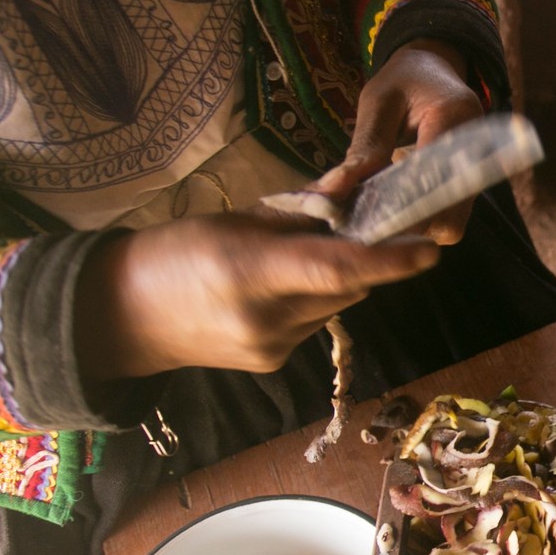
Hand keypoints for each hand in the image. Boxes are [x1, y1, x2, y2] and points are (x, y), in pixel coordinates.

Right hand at [76, 213, 439, 380]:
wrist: (124, 318)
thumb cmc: (175, 251)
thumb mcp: (236, 218)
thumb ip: (300, 211)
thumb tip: (356, 190)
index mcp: (251, 271)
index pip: (336, 268)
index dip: (389, 260)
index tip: (430, 250)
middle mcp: (268, 317)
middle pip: (346, 285)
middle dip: (362, 255)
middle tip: (362, 225)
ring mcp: (272, 347)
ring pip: (335, 304)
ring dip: (334, 278)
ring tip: (296, 257)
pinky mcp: (273, 364)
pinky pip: (315, 321)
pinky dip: (312, 299)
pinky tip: (277, 289)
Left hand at [312, 38, 483, 242]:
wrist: (435, 70)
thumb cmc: (403, 81)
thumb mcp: (377, 103)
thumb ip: (363, 148)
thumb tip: (333, 192)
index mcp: (453, 117)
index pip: (432, 178)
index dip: (399, 207)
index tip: (363, 222)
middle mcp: (478, 149)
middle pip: (448, 215)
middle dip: (407, 226)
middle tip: (366, 227)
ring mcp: (478, 172)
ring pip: (450, 223)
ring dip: (414, 227)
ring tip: (377, 220)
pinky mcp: (469, 185)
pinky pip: (449, 217)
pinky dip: (421, 221)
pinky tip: (393, 212)